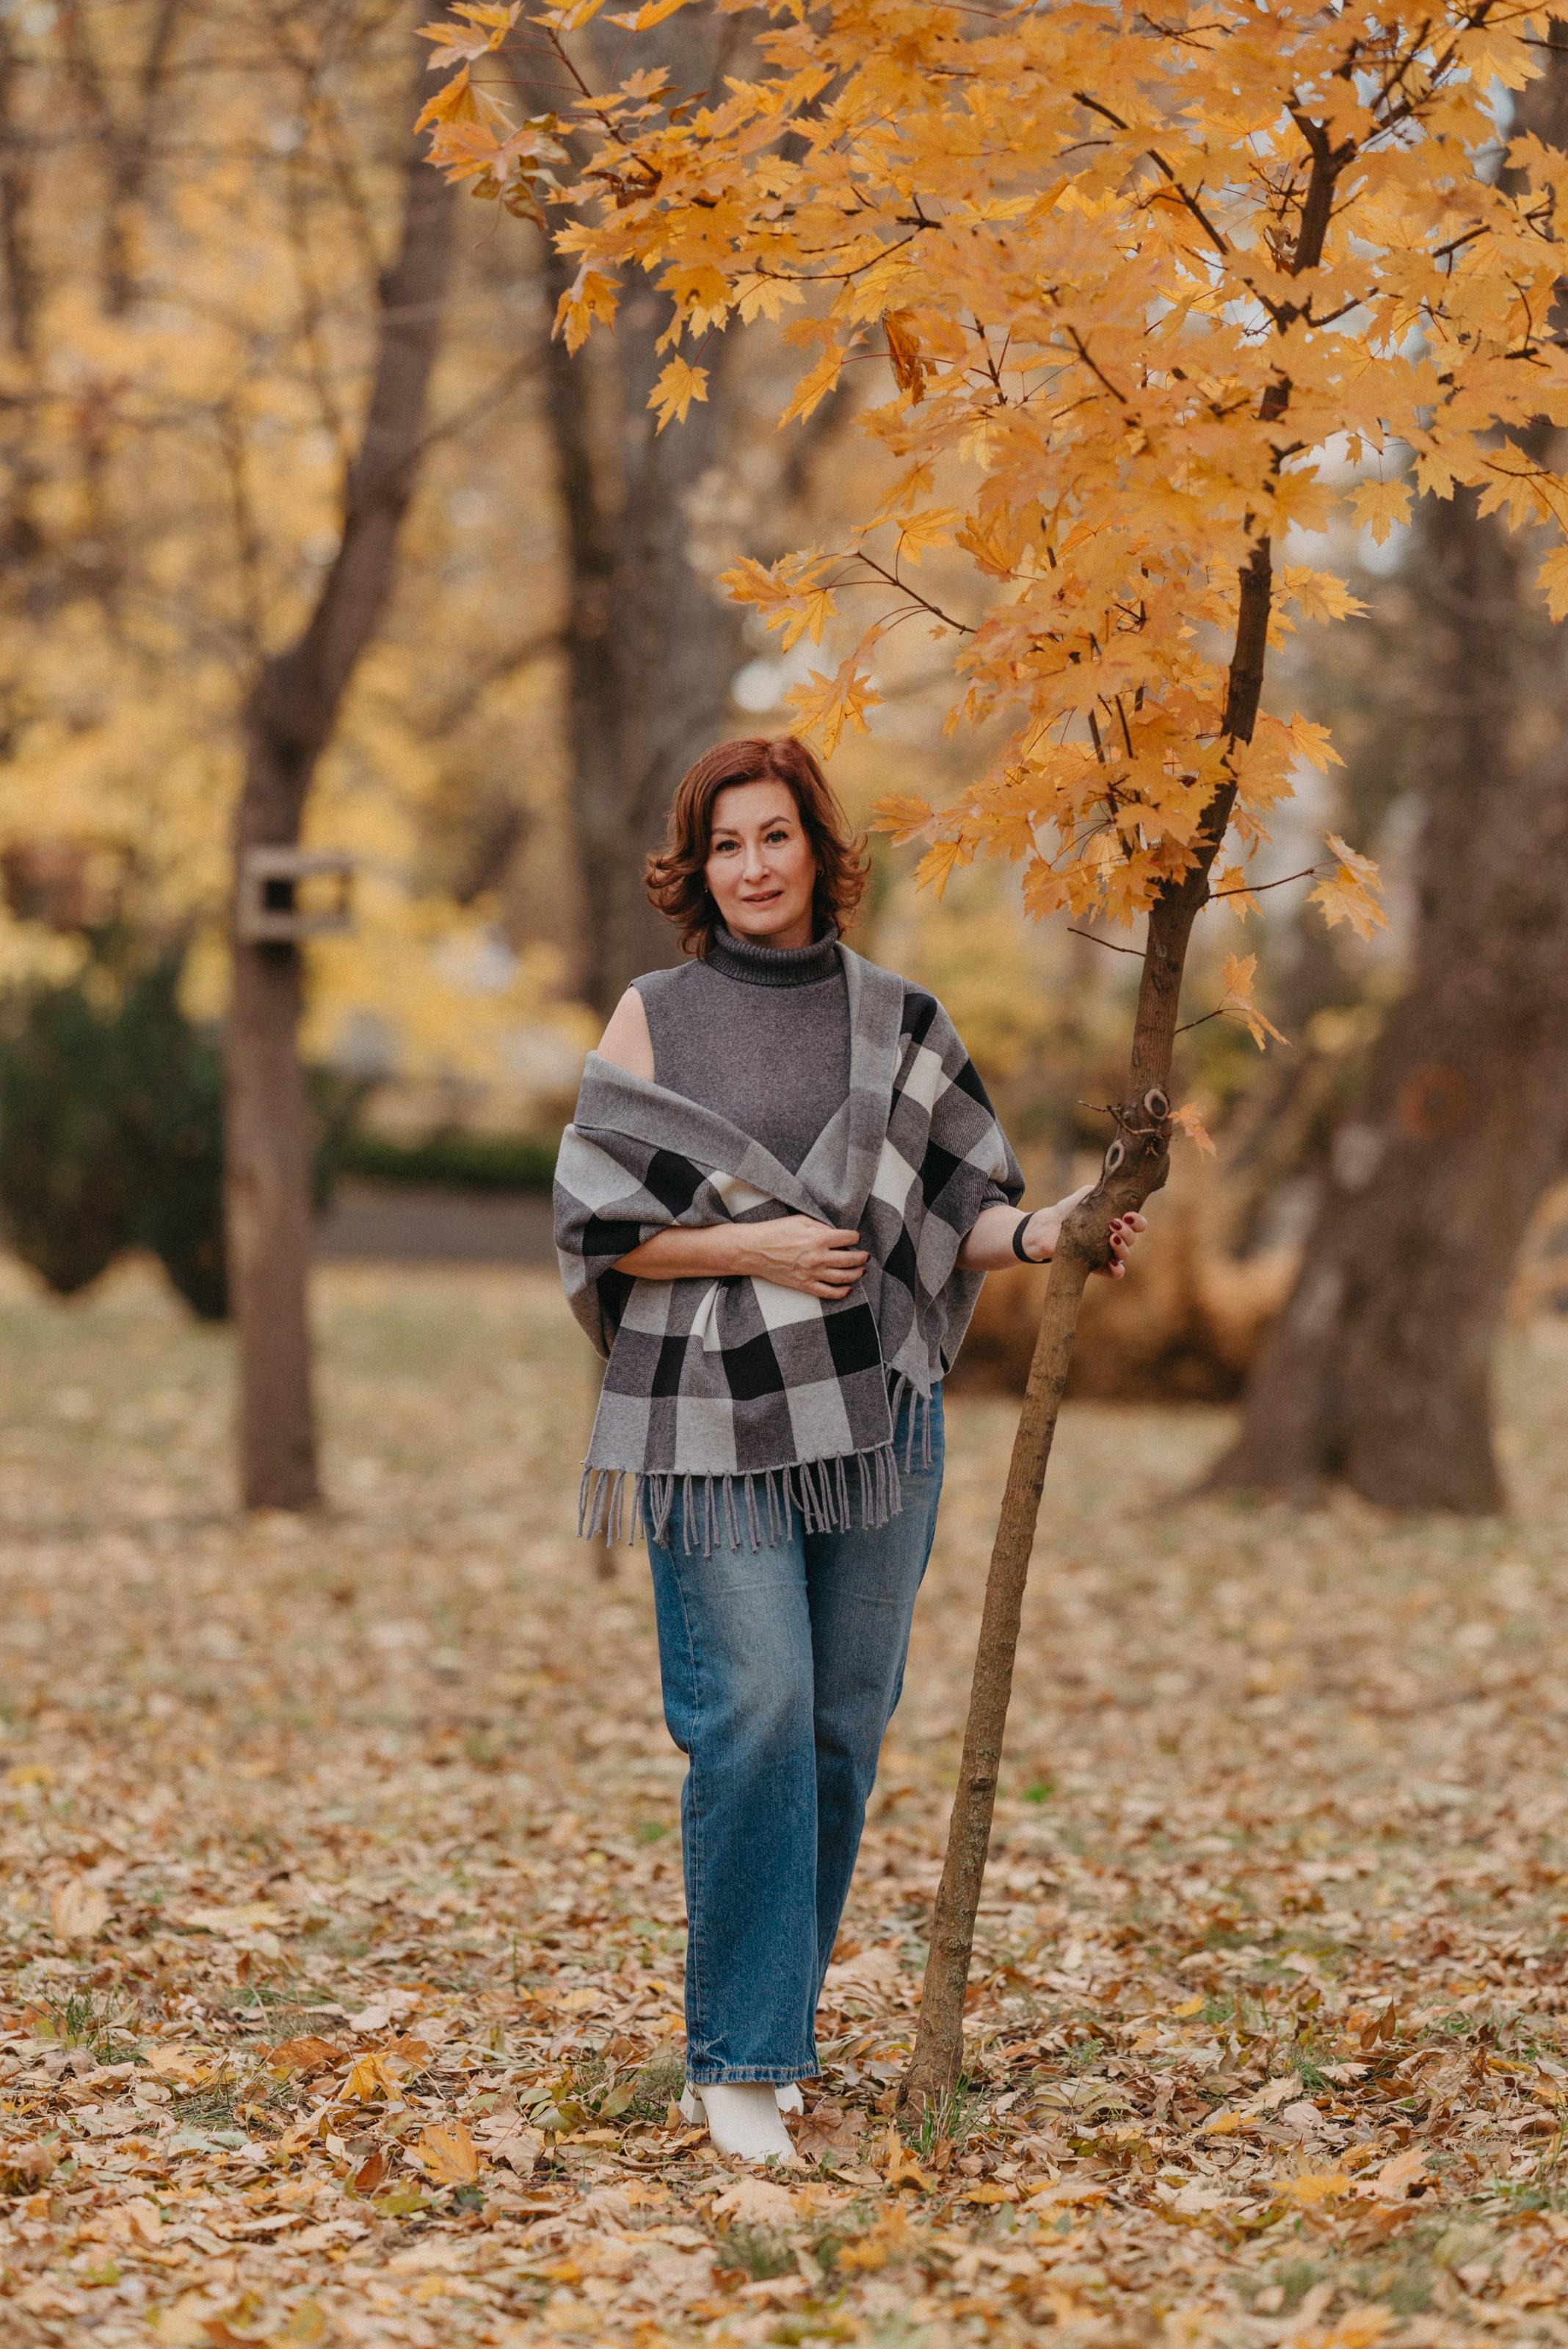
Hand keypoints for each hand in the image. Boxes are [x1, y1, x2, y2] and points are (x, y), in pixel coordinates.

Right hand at [740, 1215, 868, 1299]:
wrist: (754, 1250)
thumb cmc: (775, 1232)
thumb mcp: (800, 1220)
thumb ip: (821, 1226)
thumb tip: (836, 1232)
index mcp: (819, 1238)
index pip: (848, 1238)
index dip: (855, 1237)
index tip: (855, 1237)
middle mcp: (819, 1257)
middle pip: (850, 1259)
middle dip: (861, 1257)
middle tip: (865, 1256)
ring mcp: (812, 1273)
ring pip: (843, 1277)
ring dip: (856, 1274)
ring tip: (861, 1271)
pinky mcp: (804, 1284)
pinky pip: (828, 1292)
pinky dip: (841, 1292)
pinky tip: (848, 1289)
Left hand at [1019, 1186, 1147, 1278]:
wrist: (1047, 1227)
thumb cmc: (1069, 1210)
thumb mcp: (1087, 1195)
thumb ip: (1103, 1189)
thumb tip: (1117, 1183)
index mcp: (1117, 1221)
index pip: (1137, 1223)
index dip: (1138, 1220)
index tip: (1128, 1214)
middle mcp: (1115, 1238)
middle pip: (1133, 1238)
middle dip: (1128, 1231)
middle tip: (1114, 1223)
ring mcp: (1106, 1254)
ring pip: (1125, 1255)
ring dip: (1122, 1247)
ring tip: (1111, 1238)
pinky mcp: (1096, 1267)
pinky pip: (1115, 1273)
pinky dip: (1118, 1270)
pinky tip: (1113, 1263)